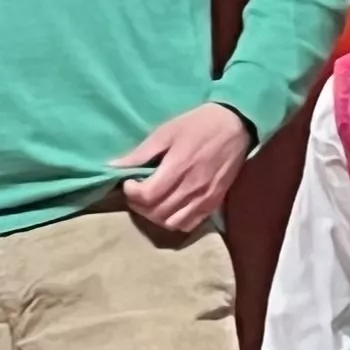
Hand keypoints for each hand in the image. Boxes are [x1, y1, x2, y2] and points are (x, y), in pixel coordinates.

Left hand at [113, 103, 256, 234]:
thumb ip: (140, 153)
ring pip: (171, 223)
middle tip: (137, 192)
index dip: (131, 193)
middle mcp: (193, 187)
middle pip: (157, 212)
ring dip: (155, 216)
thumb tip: (113, 166)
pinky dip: (175, 222)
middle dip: (139, 205)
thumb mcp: (166, 131)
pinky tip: (170, 208)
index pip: (148, 195)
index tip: (129, 182)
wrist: (236, 125)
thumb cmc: (198, 124)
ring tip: (152, 201)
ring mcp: (206, 198)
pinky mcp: (215, 203)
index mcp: (179, 166)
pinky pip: (190, 225)